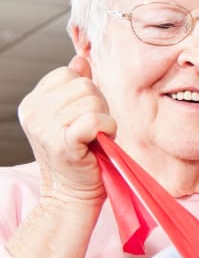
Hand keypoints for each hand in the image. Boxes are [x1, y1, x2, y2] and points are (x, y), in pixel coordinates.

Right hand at [17, 55, 116, 204]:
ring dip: (104, 120)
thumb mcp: (71, 117)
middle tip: (93, 132)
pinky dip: (108, 129)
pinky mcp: (63, 142)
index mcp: (32, 103)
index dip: (85, 93)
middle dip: (98, 106)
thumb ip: (73, 88)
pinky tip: (102, 142)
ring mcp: (45, 127)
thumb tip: (81, 60)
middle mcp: (34, 112)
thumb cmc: (77, 158)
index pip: (67, 74)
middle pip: (83, 85)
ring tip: (95, 139)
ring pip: (92, 100)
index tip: (83, 117)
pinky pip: (96, 119)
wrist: (71, 197)